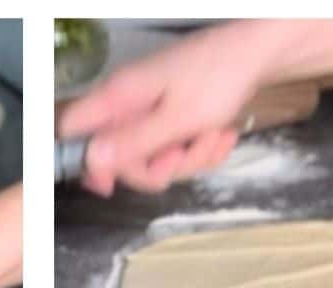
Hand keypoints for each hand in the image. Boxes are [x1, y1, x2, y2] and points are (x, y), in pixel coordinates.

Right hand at [59, 24, 255, 195]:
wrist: (258, 54)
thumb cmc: (219, 76)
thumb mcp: (178, 119)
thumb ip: (133, 143)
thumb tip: (92, 162)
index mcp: (119, 96)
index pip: (74, 130)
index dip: (85, 162)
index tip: (109, 187)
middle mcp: (129, 103)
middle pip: (119, 157)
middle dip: (156, 167)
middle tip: (182, 156)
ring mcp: (151, 111)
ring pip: (153, 158)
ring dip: (188, 158)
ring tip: (212, 137)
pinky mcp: (172, 117)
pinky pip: (175, 150)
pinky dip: (200, 149)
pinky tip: (220, 134)